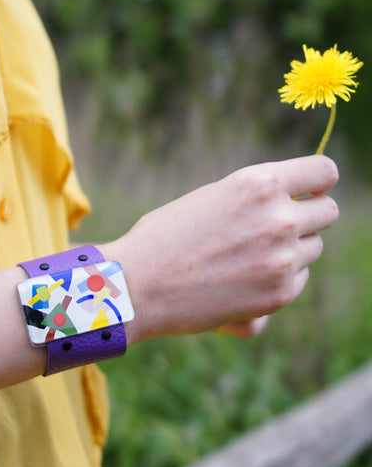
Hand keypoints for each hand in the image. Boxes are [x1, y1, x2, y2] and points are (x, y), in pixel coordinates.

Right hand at [100, 155, 338, 343]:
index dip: (317, 182)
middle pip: (329, 212)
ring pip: (313, 249)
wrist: (137, 286)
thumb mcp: (213, 198)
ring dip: (292, 251)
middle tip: (276, 229)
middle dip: (308, 218)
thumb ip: (257, 197)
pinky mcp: (279, 295)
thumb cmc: (165, 238)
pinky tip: (242, 284)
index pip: (324, 171)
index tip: (308, 192)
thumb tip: (297, 203)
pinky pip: (298, 280)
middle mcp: (279, 218)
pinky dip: (279, 281)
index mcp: (259, 183)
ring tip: (248, 259)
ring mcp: (283, 259)